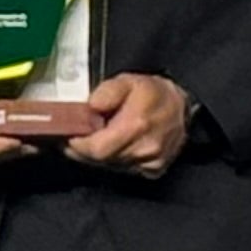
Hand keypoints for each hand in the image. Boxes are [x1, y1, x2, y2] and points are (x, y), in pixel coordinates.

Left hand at [63, 72, 195, 180]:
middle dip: (84, 150)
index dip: (77, 145)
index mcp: (136, 125)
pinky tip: (115, 145)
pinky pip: (124, 170)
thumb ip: (106, 92)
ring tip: (97, 137)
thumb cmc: (152, 92)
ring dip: (98, 155)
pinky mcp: (154, 169)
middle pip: (100, 160)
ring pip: (110, 166)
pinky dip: (114, 160)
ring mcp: (151, 162)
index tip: (69, 135)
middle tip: (77, 136)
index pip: (95, 149)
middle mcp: (145, 148)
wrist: (181, 106)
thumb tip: (91, 106)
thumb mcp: (126, 81)